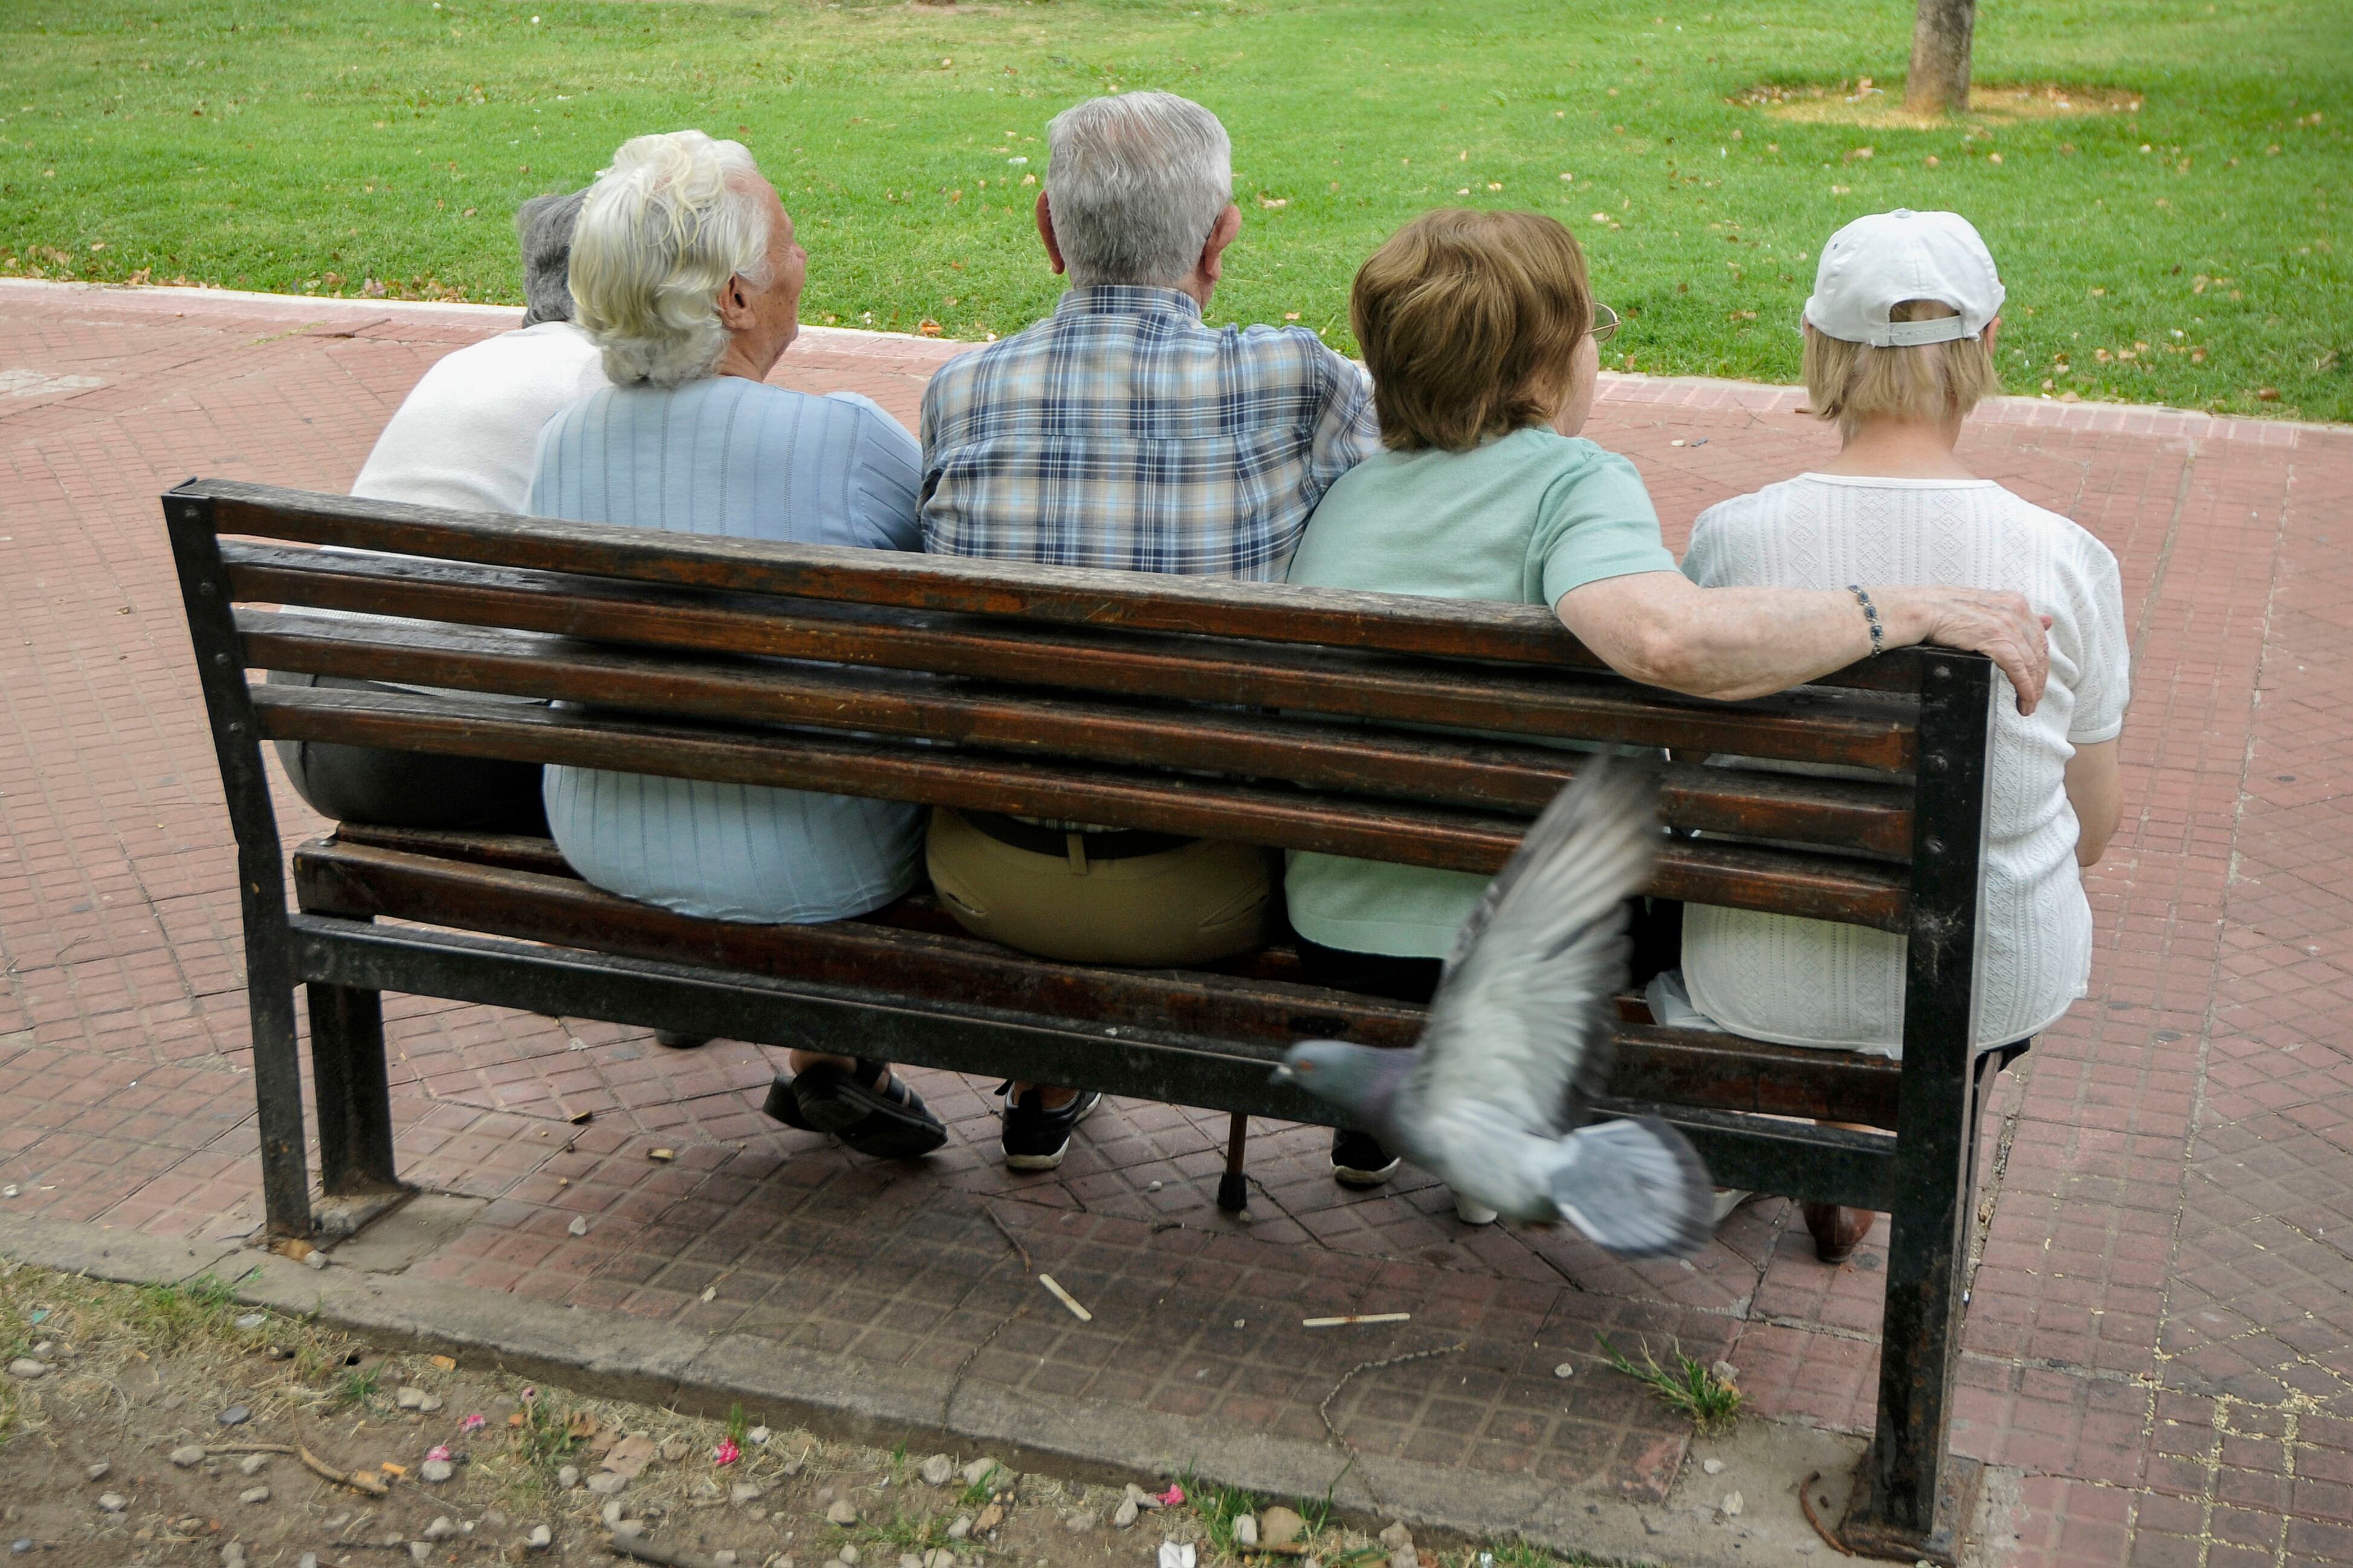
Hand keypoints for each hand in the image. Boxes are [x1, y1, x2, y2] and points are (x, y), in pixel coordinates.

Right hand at [1876, 586, 2050, 714]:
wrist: (1917, 609)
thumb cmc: (1940, 609)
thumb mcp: (1984, 606)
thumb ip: (2013, 615)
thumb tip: (2047, 620)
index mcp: (2014, 602)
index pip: (2038, 636)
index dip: (2040, 661)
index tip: (2037, 679)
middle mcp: (2015, 611)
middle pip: (2039, 651)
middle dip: (2039, 678)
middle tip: (2034, 698)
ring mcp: (2007, 625)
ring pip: (2032, 664)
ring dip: (2033, 689)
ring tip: (2028, 705)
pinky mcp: (1996, 640)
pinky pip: (2019, 670)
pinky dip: (2025, 689)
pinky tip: (2024, 702)